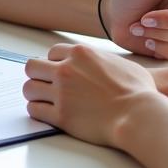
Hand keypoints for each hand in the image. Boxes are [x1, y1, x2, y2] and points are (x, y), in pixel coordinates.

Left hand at [24, 42, 157, 146]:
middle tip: (44, 85)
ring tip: (42, 100)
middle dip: (37, 76)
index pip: (51, 53)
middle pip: (32, 66)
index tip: (56, 72)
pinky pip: (35, 110)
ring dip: (34, 94)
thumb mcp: (122, 63)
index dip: (54, 63)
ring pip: (29, 88)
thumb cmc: (138, 91)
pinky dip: (38, 111)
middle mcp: (66, 69)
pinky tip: (46, 113)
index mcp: (80, 53)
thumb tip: (103, 64)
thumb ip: (104, 60)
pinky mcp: (61, 115)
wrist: (138, 114)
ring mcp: (61, 92)